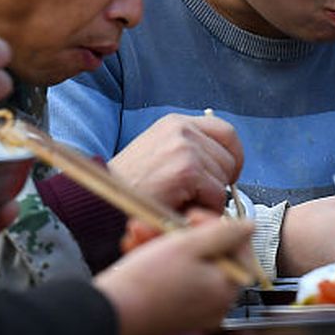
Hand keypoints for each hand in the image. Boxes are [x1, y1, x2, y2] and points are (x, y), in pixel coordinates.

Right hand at [95, 211, 252, 334]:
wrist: (109, 314)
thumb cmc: (147, 281)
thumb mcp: (189, 245)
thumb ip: (224, 233)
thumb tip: (249, 227)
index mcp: (227, 288)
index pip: (238, 246)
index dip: (215, 224)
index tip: (191, 217)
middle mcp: (216, 304)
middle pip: (209, 255)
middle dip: (181, 233)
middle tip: (162, 222)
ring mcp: (194, 311)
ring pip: (187, 265)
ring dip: (164, 243)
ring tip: (139, 232)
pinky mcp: (173, 314)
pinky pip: (173, 280)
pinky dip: (157, 262)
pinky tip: (135, 248)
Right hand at [108, 112, 243, 213]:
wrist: (101, 202)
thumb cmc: (127, 188)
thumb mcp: (158, 155)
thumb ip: (188, 152)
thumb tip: (223, 167)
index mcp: (175, 123)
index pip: (225, 131)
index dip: (233, 155)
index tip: (229, 174)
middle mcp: (181, 129)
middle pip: (229, 156)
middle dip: (219, 182)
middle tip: (197, 198)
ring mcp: (185, 147)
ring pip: (224, 177)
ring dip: (209, 198)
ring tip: (182, 204)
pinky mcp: (187, 169)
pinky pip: (215, 194)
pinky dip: (204, 209)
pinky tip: (181, 211)